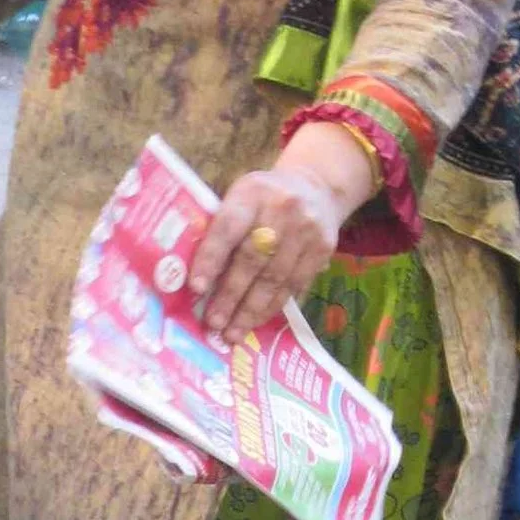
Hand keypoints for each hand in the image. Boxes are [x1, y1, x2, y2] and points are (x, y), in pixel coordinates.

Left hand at [189, 122, 380, 341]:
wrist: (315, 186)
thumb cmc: (263, 198)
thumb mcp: (241, 197)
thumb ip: (221, 228)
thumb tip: (196, 282)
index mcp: (252, 192)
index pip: (228, 228)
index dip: (211, 259)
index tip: (196, 288)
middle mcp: (282, 209)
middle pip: (252, 260)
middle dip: (230, 296)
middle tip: (213, 323)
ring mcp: (306, 230)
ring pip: (275, 278)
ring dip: (251, 310)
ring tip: (232, 333)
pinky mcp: (323, 248)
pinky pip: (295, 285)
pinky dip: (273, 306)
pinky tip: (256, 321)